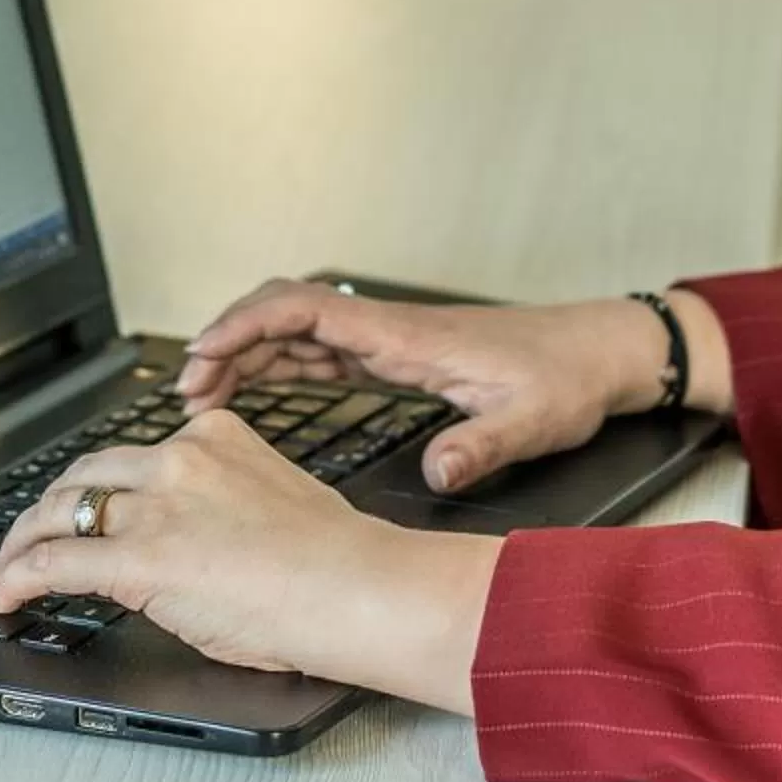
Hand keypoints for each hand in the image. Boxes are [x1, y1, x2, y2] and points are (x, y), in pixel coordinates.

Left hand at [0, 410, 500, 710]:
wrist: (354, 587)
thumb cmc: (333, 560)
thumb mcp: (271, 498)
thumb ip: (218, 502)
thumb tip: (187, 539)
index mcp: (215, 436)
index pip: (138, 458)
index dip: (104, 489)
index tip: (92, 508)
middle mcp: (178, 460)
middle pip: (86, 475)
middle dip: (50, 508)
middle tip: (32, 536)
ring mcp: (156, 507)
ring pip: (60, 512)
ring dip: (23, 542)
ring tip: (9, 569)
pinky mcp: (139, 559)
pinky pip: (55, 562)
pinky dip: (18, 579)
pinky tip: (7, 595)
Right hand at [174, 278, 663, 491]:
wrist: (597, 354)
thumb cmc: (568, 377)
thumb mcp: (531, 421)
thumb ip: (483, 445)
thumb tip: (441, 471)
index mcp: (407, 337)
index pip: (306, 311)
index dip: (246, 326)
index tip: (203, 356)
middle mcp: (389, 331)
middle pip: (285, 316)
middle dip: (227, 344)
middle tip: (184, 393)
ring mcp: (390, 342)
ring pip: (296, 334)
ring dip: (245, 357)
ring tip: (200, 398)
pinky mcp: (397, 359)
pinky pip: (320, 354)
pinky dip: (277, 367)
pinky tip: (252, 392)